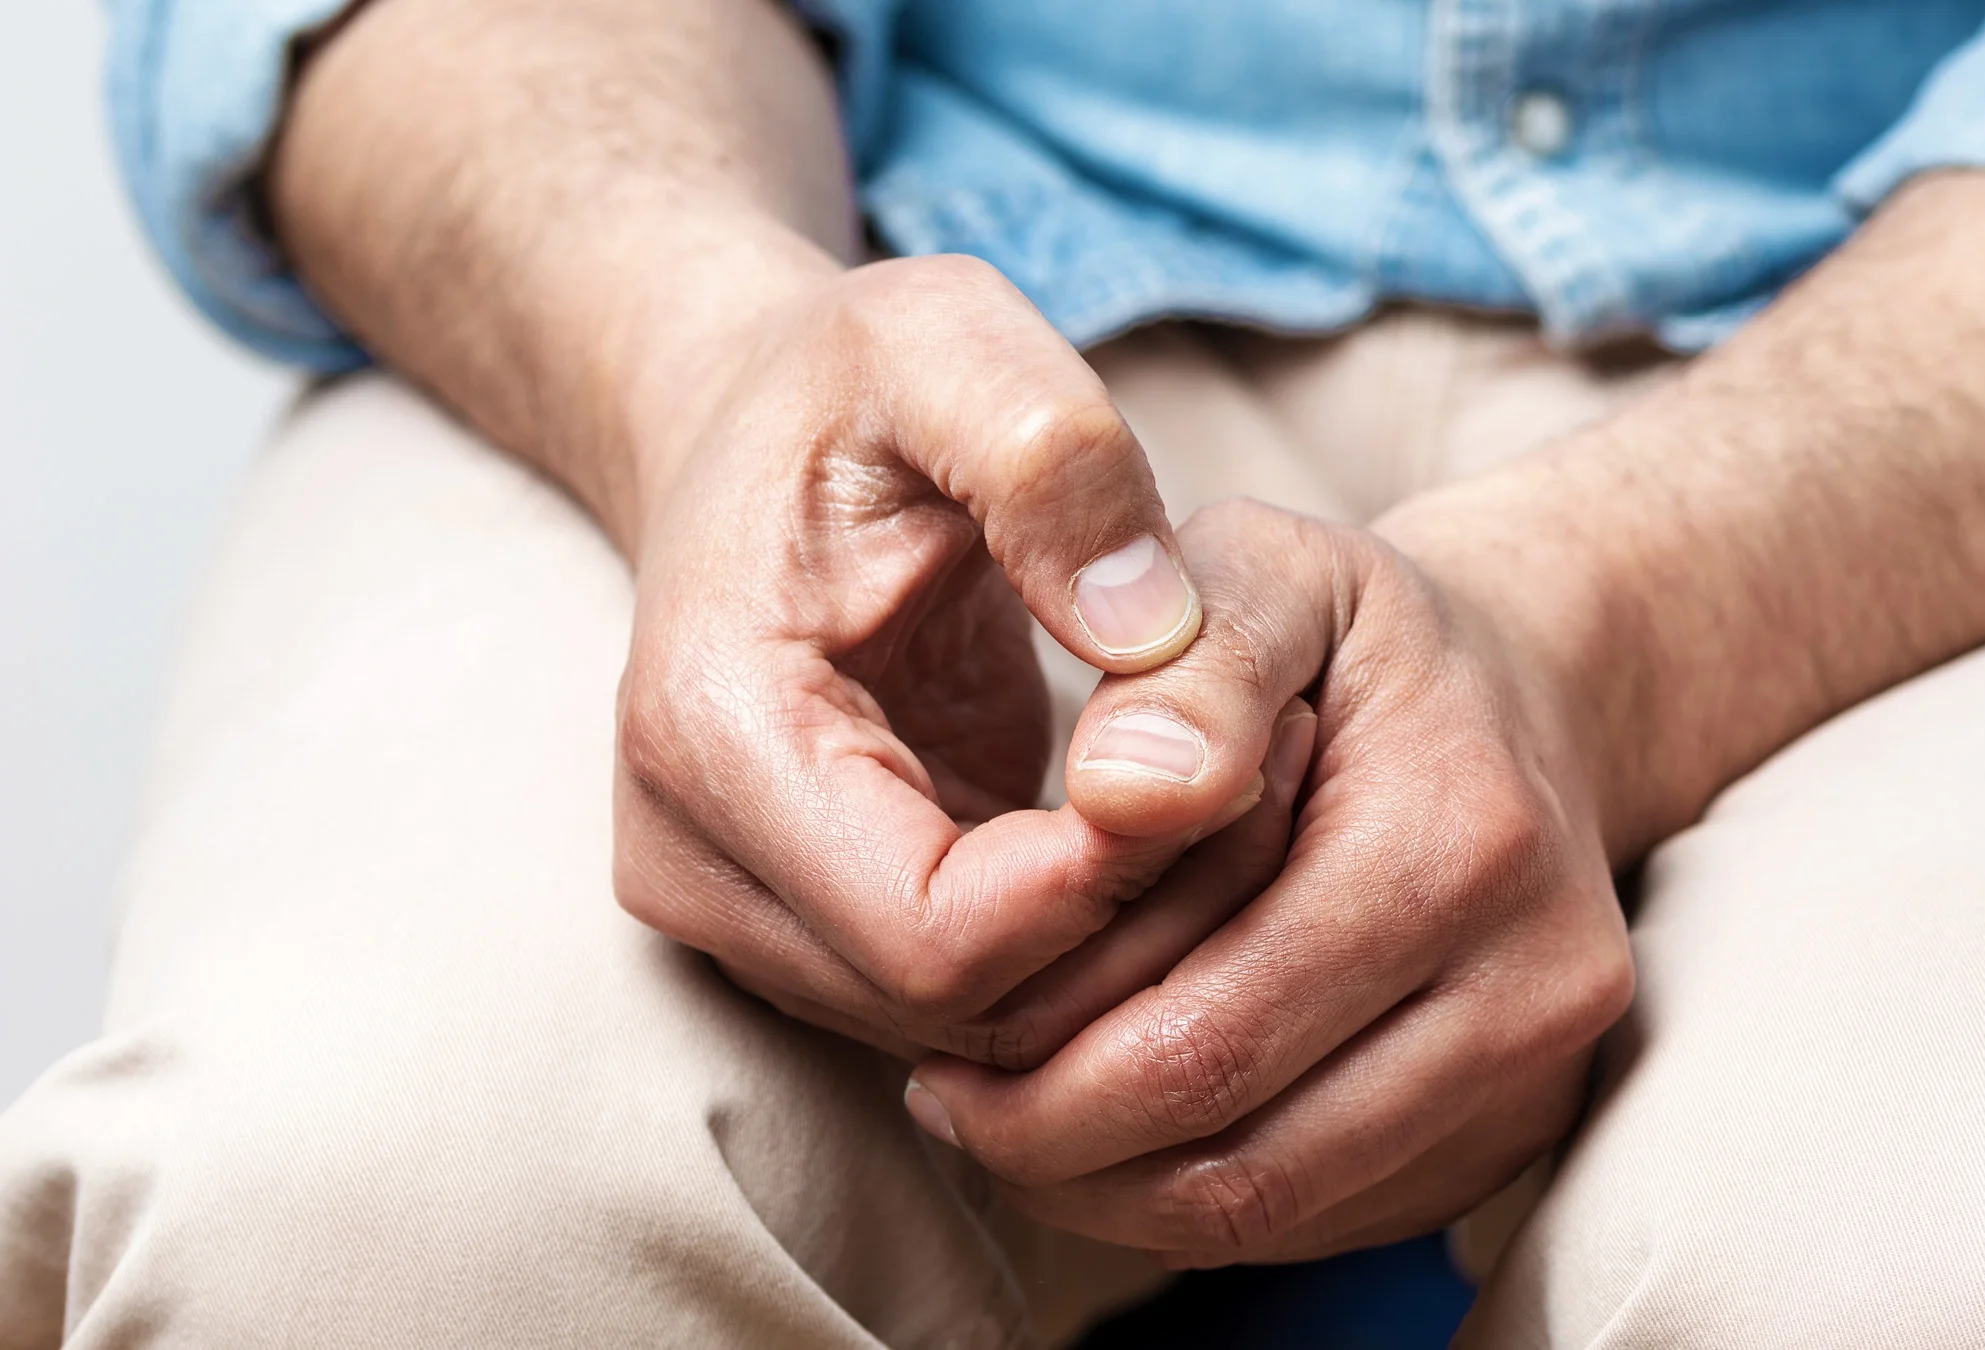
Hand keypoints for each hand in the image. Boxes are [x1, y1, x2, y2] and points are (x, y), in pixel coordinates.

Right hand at [611, 256, 1290, 1058]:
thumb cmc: (846, 384)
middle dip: (1145, 920)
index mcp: (712, 734)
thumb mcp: (946, 340)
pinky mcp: (811, 931)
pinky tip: (1178, 814)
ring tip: (1241, 773)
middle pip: (966, 1014)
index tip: (1232, 747)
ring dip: (1135, 940)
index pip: (934, 937)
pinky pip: (985, 1001)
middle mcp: (697, 863)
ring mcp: (746, 915)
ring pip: (985, 1036)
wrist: (743, 431)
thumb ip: (1049, 459)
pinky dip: (1097, 936)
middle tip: (1275, 760)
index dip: (1108, 882)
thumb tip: (1157, 640)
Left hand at [905, 498, 1635, 1262]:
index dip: (1041, 1075)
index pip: (1208, 1040)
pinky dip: (1197, 1195)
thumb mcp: (1268, 572)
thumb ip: (1189, 668)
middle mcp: (1533, 986)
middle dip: (1057, 1155)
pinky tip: (1119, 1120)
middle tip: (948, 1103)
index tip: (933, 1045)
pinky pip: (1324, 1220)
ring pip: (1275, 1215)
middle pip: (1238, 1163)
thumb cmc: (1355, 638)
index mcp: (1462, 847)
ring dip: (1114, 1194)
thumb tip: (1116, 798)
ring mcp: (1538, 1077)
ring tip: (1008, 1120)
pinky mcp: (1517, 1133)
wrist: (1526, 694)